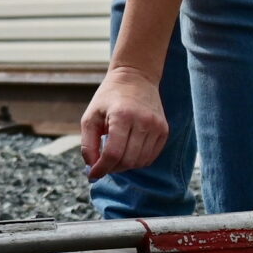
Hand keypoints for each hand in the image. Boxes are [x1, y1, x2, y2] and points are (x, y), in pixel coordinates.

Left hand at [82, 65, 168, 179]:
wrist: (136, 77)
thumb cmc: (109, 97)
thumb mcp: (90, 116)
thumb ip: (88, 144)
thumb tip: (91, 169)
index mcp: (122, 116)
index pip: (113, 153)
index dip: (101, 168)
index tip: (92, 174)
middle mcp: (143, 122)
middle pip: (128, 160)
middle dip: (112, 168)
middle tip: (102, 164)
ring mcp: (157, 127)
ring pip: (140, 162)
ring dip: (124, 165)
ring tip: (114, 156)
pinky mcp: (164, 131)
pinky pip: (150, 157)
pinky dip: (137, 161)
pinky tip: (127, 152)